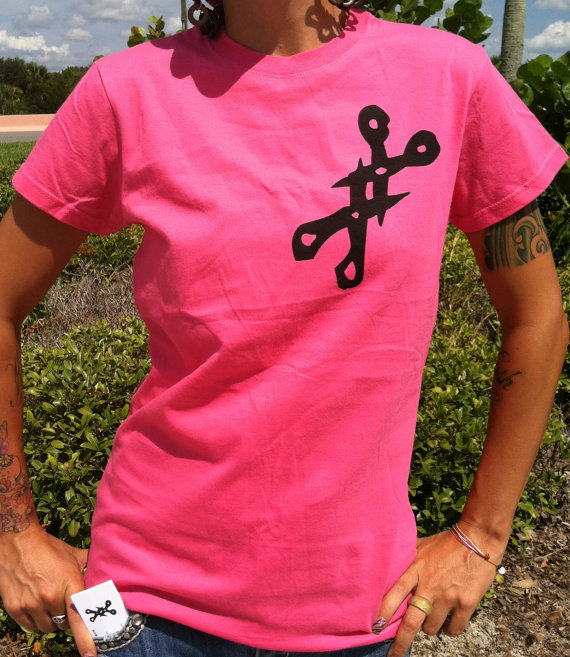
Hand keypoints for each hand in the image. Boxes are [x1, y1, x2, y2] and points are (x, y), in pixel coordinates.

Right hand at [0, 525, 96, 656]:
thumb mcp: (73, 555)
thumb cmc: (49, 548)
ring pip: (47, 628)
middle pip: (64, 624)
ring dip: (51, 620)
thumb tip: (106, 571)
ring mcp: (31, 605)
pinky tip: (36, 604)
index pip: (79, 617)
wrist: (18, 542)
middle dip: (67, 617)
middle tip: (64, 603)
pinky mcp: (15, 609)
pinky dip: (35, 620)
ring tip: (49, 602)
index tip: (91, 655)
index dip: (85, 639)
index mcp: (68, 584)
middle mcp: (49, 598)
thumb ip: (89, 566)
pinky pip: (30, 627)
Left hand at [376, 531, 500, 656]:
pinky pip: (453, 629)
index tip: (373, 628)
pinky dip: (449, 630)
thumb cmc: (446, 543)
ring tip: (432, 616)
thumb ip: (406, 559)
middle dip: (401, 642)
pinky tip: (449, 621)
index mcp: (415, 569)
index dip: (382, 613)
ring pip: (431, 628)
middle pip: (410, 621)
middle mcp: (429, 586)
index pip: (393, 595)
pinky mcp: (466, 603)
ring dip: (429, 628)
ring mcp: (447, 596)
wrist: (477, 540)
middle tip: (393, 655)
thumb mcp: (421, 546)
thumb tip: (387, 563)